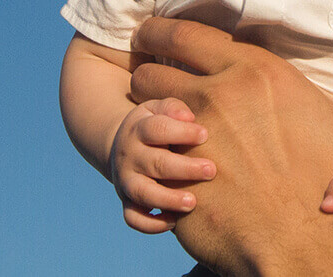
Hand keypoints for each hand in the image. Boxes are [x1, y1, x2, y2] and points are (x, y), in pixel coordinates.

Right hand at [108, 97, 216, 233]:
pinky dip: (151, 224)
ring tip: (193, 202)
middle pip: (154, 163)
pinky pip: (134, 218)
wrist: (121, 148)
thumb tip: (189, 118)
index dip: (181, 132)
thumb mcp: (158, 108)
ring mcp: (126, 181)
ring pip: (143, 194)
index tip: (205, 134)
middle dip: (184, 169)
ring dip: (168, 200)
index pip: (157, 129)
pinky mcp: (126, 202)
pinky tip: (175, 222)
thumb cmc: (153, 125)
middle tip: (211, 170)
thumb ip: (173, 108)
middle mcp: (130, 157)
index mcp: (138, 130)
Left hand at [129, 17, 332, 276]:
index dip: (161, 33)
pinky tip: (150, 157)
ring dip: (139, 110)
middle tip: (153, 81)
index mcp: (258, 70)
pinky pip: (136, 150)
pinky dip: (138, 149)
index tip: (155, 38)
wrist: (313, 250)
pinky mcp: (174, 175)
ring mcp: (190, 135)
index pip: (182, 30)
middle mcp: (218, 93)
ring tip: (150, 121)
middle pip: (150, 64)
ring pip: (137, 104)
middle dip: (148, 72)